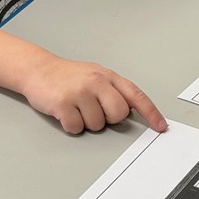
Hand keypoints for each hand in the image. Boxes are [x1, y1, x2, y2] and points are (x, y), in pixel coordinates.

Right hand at [21, 55, 168, 134]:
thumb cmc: (69, 76)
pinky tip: (64, 112)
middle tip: (93, 109)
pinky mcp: (63, 104)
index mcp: (107, 76)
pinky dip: (71, 125)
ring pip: (96, 125)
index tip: (160, 127)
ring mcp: (79, 92)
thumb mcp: (95, 75)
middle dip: (108, 119)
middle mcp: (96, 82)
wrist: (38, 69)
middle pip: (118, 115)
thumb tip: (131, 111)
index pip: (135, 95)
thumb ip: (113, 90)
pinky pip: (76, 128)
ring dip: (86, 122)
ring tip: (75, 106)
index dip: (150, 113)